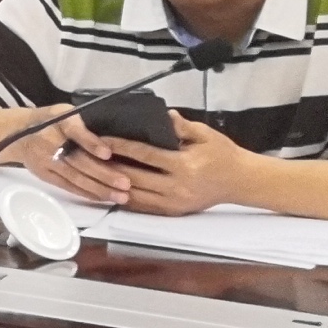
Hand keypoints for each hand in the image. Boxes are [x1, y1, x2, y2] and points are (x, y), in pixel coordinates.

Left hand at [68, 121, 257, 215]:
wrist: (241, 181)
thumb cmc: (223, 154)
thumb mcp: (205, 134)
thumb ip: (182, 126)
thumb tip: (162, 115)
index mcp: (184, 166)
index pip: (144, 154)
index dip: (119, 146)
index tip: (100, 138)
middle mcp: (177, 187)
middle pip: (132, 177)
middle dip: (107, 167)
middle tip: (86, 155)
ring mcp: (174, 203)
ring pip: (133, 195)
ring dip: (110, 184)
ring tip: (90, 171)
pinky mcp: (173, 212)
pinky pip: (141, 207)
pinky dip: (122, 198)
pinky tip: (107, 188)